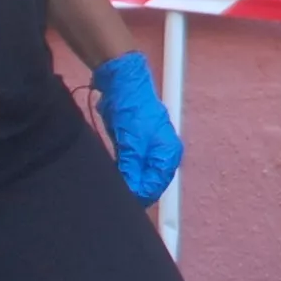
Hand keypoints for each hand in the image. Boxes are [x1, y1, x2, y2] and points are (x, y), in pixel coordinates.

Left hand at [91, 52, 183, 203]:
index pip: (156, 186)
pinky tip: (112, 172)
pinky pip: (130, 167)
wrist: (122, 83)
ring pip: (138, 176)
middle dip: (133, 188)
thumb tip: (131, 191)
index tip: (121, 197)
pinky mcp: (135, 146)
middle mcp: (162, 155)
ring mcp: (149, 150)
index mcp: (169, 154)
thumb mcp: (133, 142)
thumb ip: (133, 169)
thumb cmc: (133, 110)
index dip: (139, 194)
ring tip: (112, 180)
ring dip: (126, 180)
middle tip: (114, 190)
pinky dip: (122, 171)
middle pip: (149, 183)